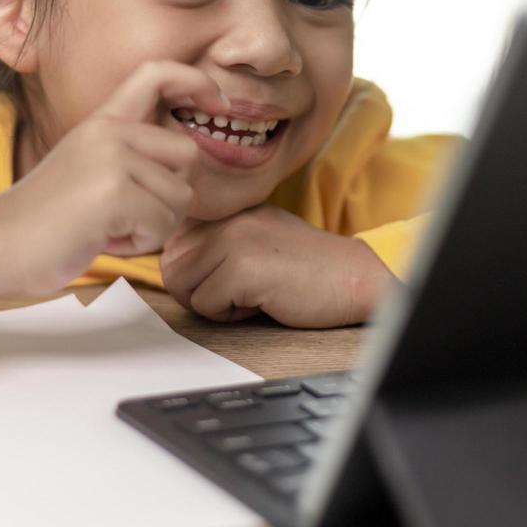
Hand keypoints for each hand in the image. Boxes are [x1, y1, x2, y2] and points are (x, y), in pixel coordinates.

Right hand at [0, 61, 229, 303]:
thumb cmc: (49, 221)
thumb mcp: (90, 170)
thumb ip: (132, 157)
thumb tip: (189, 162)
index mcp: (102, 121)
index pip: (156, 74)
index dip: (196, 82)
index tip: (220, 103)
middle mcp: (108, 131)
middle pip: (188, 155)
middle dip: (171, 197)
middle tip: (127, 214)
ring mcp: (110, 158)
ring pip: (180, 199)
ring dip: (152, 228)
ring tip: (107, 226)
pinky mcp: (112, 192)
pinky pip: (162, 225)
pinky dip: (139, 243)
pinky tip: (102, 238)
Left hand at [159, 204, 397, 328]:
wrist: (354, 279)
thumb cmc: (310, 269)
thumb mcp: (260, 238)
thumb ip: (218, 242)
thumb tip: (175, 265)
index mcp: (230, 210)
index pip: (174, 244)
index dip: (195, 273)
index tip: (229, 278)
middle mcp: (228, 218)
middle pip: (172, 266)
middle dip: (197, 290)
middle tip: (238, 292)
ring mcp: (234, 239)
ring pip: (182, 286)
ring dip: (212, 303)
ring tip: (251, 295)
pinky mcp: (242, 268)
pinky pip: (205, 305)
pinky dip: (230, 316)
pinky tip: (262, 302)